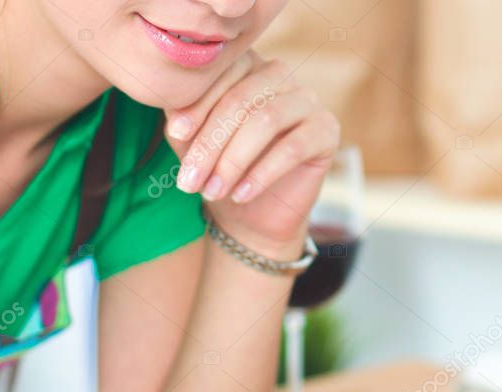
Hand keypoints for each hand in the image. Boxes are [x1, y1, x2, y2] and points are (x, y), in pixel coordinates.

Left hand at [163, 51, 340, 256]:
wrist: (255, 215)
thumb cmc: (221, 171)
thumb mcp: (194, 145)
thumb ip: (184, 122)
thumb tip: (175, 114)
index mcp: (245, 65)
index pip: (221, 75)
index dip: (198, 104)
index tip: (176, 134)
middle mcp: (279, 73)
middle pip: (242, 99)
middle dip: (211, 143)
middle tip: (189, 180)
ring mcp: (307, 99)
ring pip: (266, 121)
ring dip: (233, 161)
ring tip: (212, 192)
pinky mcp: (327, 130)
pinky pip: (293, 148)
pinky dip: (262, 174)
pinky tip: (241, 195)